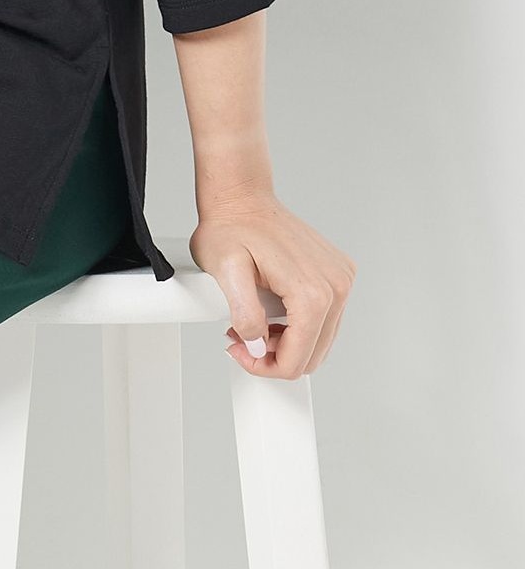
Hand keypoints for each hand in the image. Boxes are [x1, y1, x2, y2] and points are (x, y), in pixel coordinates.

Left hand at [191, 196, 354, 379]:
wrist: (243, 201)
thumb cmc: (231, 231)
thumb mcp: (227, 274)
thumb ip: (245, 314)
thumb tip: (256, 344)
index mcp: (313, 291)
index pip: (297, 360)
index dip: (263, 367)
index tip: (238, 349)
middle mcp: (337, 285)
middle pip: (312, 355)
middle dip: (274, 358)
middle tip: (242, 338)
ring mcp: (341, 279)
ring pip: (318, 341)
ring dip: (284, 344)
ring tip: (252, 324)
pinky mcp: (338, 275)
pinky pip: (322, 321)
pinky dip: (295, 328)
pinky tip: (269, 314)